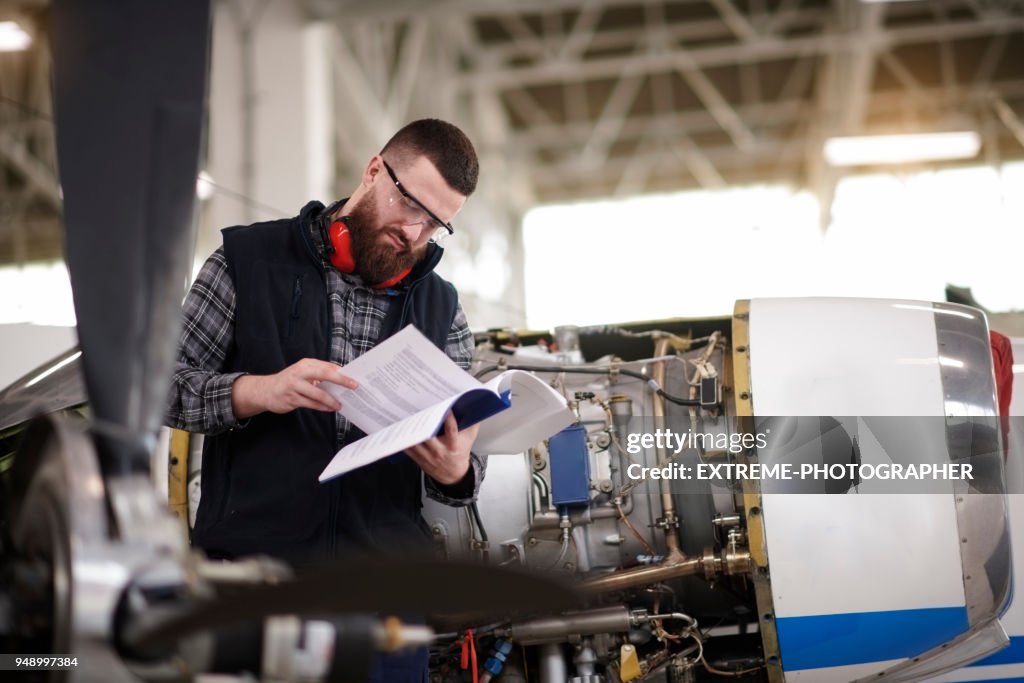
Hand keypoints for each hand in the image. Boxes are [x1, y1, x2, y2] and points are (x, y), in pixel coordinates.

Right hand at [232, 358, 357, 417]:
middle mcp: (300, 372)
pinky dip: (322, 407)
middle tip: (353, 386)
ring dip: (331, 400)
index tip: (354, 377)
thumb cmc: (290, 381)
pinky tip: (329, 408)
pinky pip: (311, 404)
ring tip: (340, 404)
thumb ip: (320, 373)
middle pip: (324, 374)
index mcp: (305, 364)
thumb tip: (341, 377)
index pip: (327, 366)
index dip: (341, 372)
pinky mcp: (291, 399)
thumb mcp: (303, 372)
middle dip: (341, 380)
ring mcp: (294, 386)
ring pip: (318, 393)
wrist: (265, 390)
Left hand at [405, 412, 479, 484]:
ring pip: (416, 442)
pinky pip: (408, 449)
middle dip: (424, 423)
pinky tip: (400, 430)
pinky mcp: (419, 458)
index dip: (449, 420)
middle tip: (420, 410)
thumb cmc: (460, 453)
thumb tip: (474, 407)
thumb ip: (472, 424)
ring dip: (411, 431)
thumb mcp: (469, 439)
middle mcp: (440, 451)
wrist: (453, 474)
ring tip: (407, 417)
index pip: (451, 431)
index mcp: (453, 445)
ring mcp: (428, 456)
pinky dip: (403, 440)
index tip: (447, 409)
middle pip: (429, 436)